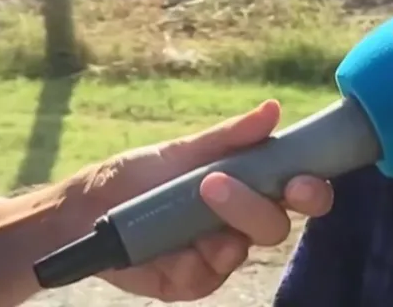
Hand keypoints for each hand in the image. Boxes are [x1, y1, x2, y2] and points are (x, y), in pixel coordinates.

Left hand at [72, 100, 334, 301]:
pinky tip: (168, 247)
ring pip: (243, 250)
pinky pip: (207, 276)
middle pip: (277, 224)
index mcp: (251, 185)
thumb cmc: (136, 174)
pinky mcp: (194, 282)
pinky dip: (189, 259)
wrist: (81, 214)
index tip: (300, 180)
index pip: (299, 190)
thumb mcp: (180, 151)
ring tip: (186, 212)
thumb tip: (273, 109)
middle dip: (254, 207)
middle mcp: (243, 222)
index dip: (311, 188)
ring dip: (217, 229)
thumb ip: (229, 137)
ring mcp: (220, 254)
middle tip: (218, 186)